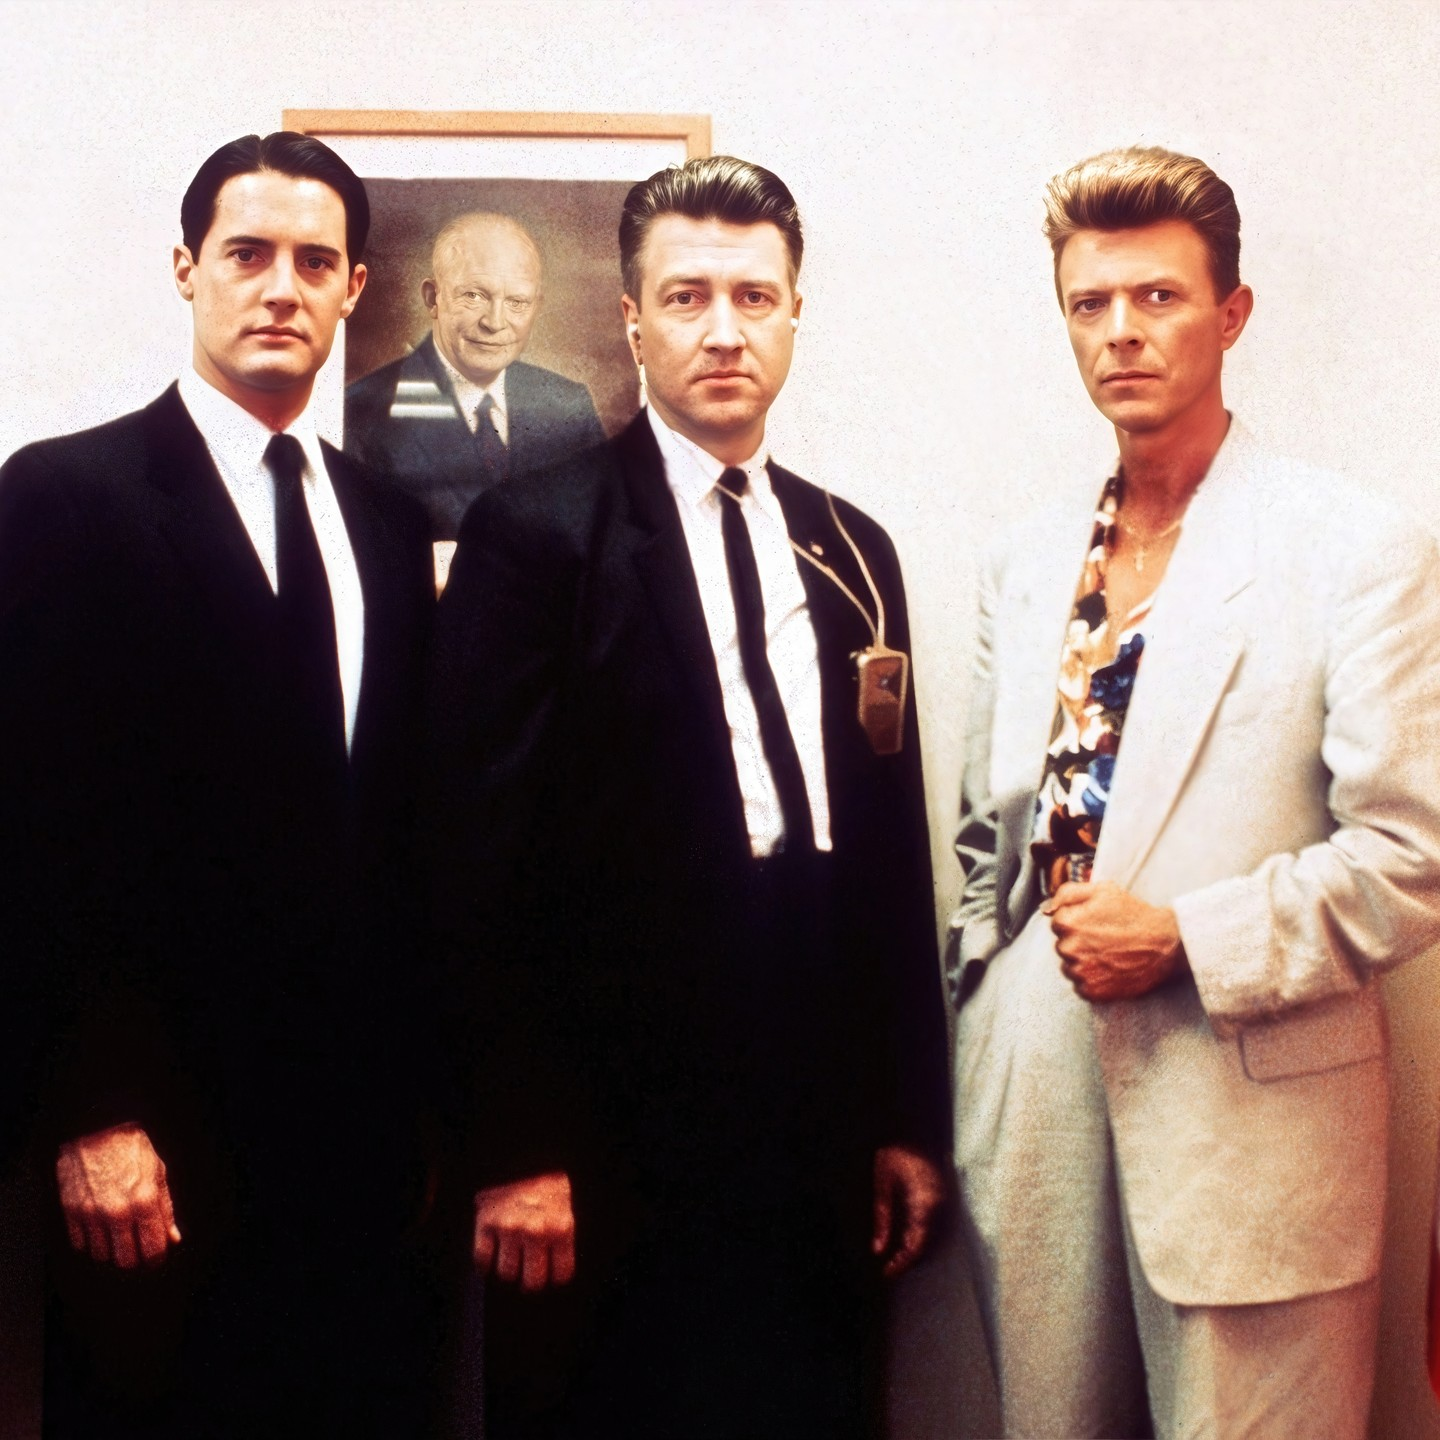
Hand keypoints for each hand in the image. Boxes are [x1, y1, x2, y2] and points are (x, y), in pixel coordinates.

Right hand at [55, 1123, 180, 1268]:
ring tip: (117, 1235)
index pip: (153, 1249)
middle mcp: (118, 1212)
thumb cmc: (131, 1149)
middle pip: (126, 1260)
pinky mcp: (71, 1212)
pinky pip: (80, 1244)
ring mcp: (92, 1214)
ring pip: (102, 1255)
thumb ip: (166, 1210)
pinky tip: (99, 1229)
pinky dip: (90, 1242)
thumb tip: (172, 1237)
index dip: (157, 1257)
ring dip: (111, 1250)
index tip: (156, 1255)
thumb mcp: (159, 1174)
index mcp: (145, 1201)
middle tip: (137, 1248)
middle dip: (134, 1258)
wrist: (98, 1130)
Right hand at [474, 1171, 574, 1291]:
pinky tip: (493, 1249)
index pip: (562, 1274)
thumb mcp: (566, 1205)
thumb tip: (557, 1269)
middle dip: (531, 1279)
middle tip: (529, 1271)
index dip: (555, 1275)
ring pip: (506, 1272)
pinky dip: (485, 1259)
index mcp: (561, 1227)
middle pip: (532, 1282)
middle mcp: (536, 1231)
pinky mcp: (486, 1221)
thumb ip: (562, 1236)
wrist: (519, 1153)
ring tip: (511, 1255)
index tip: (550, 1272)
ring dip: (509, 1267)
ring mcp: (509, 1227)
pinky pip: (482, 1258)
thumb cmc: (546, 1181)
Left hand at [872, 1145, 943, 1278]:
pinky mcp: (945, 1198)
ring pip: (934, 1239)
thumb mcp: (883, 1184)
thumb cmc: (897, 1152)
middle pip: (928, 1247)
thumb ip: (882, 1218)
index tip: (886, 1273)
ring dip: (916, 1250)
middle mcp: (941, 1208)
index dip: (902, 1264)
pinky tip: (907, 1237)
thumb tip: (878, 1250)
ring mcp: (947, 1203)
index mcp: (925, 1205)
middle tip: (888, 1267)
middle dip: (908, 1260)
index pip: (917, 1246)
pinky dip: (922, 1237)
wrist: (917, 1127)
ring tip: (895, 1256)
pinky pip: (936, 1227)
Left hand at [1047, 880, 1186, 1001]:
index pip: (1057, 923)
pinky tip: (1110, 970)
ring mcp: (1080, 972)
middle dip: (1078, 942)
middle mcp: (1069, 949)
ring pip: (1070, 967)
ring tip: (1109, 955)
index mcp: (1067, 923)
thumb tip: (1046, 908)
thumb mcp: (1102, 890)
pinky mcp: (1092, 992)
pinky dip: (1092, 980)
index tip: (1095, 923)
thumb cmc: (1134, 915)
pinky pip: (1081, 986)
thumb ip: (1067, 893)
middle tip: (1105, 939)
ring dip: (1083, 962)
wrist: (1165, 944)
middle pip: (1062, 946)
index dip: (1077, 921)